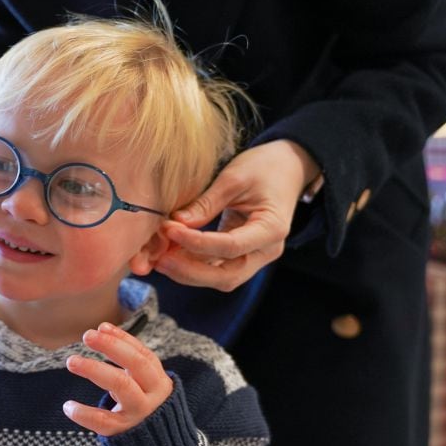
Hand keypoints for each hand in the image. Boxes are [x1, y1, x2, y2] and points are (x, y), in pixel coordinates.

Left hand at [63, 322, 173, 435]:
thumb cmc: (143, 405)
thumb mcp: (144, 383)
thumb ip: (128, 361)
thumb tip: (102, 329)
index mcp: (158, 380)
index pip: (143, 354)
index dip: (123, 339)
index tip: (101, 326)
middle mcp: (153, 395)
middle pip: (136, 364)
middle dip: (111, 347)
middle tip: (87, 336)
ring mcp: (139, 413)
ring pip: (121, 386)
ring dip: (95, 369)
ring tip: (71, 361)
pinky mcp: (124, 431)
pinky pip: (103, 420)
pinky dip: (83, 413)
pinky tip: (68, 406)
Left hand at [155, 139, 319, 291]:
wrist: (287, 169)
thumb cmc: (264, 168)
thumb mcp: (235, 177)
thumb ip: (206, 203)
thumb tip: (175, 224)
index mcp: (272, 229)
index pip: (231, 246)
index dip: (197, 243)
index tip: (170, 230)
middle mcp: (267, 251)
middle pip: (227, 276)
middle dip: (189, 271)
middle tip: (159, 258)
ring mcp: (255, 257)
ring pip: (219, 278)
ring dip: (187, 272)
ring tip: (159, 257)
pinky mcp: (241, 256)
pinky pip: (216, 269)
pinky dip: (192, 265)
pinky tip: (170, 255)